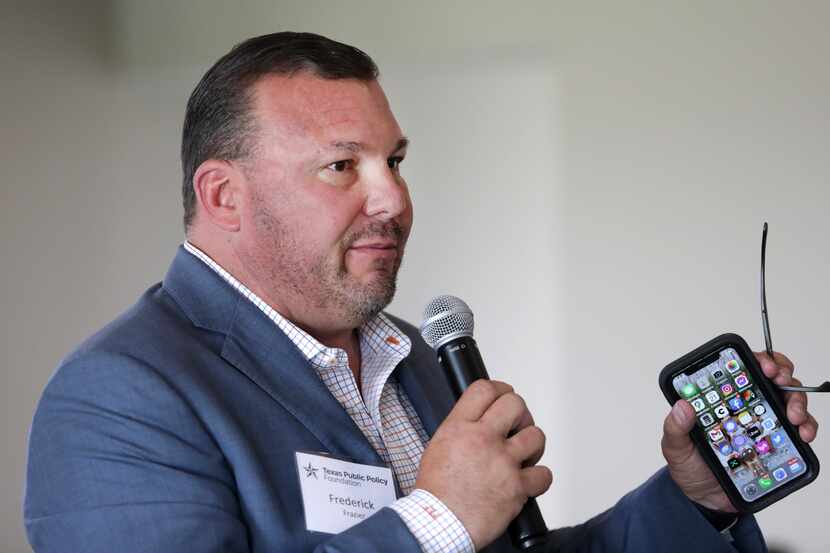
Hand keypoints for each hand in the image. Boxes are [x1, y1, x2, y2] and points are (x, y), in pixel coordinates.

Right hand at [415, 380, 552, 549]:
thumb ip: (461, 429)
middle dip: (519, 413)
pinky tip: (529, 479)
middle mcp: (482, 439)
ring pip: (535, 435)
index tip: (504, 394)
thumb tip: (479, 420)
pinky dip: (539, 477)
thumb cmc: (436, 493)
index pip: (484, 389)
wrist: (439, 524)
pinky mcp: (517, 487)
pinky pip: (544, 474)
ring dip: (532, 443)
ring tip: (524, 453)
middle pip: (515, 404)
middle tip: (516, 425)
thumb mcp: (438, 446)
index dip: (499, 388)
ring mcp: (502, 462)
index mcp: (459, 427)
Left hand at [661, 351, 818, 511]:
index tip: (762, 365)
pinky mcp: (778, 443)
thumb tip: (682, 406)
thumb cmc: (690, 466)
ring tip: (794, 415)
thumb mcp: (675, 446)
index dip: (755, 360)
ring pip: (789, 399)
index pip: (741, 369)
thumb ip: (675, 427)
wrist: (706, 500)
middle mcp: (746, 405)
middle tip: (779, 381)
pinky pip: (800, 429)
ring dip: (797, 401)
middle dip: (781, 373)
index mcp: (721, 399)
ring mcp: (764, 423)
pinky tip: (803, 434)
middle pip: (772, 377)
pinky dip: (807, 427)